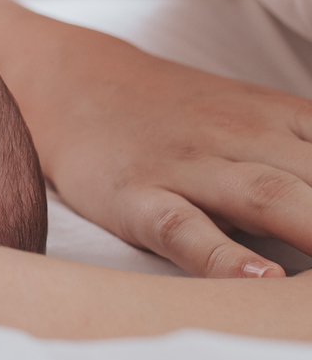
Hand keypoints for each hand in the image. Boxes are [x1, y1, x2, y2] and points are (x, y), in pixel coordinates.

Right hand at [37, 44, 311, 279]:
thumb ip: (306, 153)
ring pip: (270, 197)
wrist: (71, 80)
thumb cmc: (180, 114)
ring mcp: (191, 166)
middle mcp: (246, 137)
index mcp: (280, 117)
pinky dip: (225, 257)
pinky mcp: (139, 197)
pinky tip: (261, 279)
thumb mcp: (260, 116)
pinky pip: (185, 229)